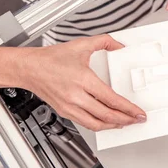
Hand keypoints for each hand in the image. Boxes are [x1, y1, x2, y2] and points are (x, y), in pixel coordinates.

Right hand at [21, 35, 146, 131]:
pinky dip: (99, 125)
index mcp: (83, 79)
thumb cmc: (50, 58)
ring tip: (126, 123)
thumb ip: (104, 42)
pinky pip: (86, 123)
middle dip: (126, 119)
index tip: (138, 112)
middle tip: (137, 120)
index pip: (111, 99)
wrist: (28, 68)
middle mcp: (76, 96)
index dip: (128, 109)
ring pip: (96, 124)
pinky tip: (107, 122)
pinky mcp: (64, 112)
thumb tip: (120, 46)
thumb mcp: (81, 44)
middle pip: (106, 115)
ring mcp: (69, 106)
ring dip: (114, 125)